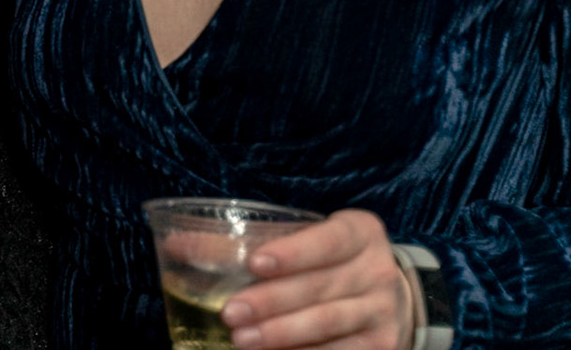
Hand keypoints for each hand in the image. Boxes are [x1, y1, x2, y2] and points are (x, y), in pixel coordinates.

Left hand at [220, 209, 412, 349]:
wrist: (395, 296)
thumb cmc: (330, 260)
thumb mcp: (306, 237)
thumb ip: (251, 239)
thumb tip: (175, 244)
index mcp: (360, 232)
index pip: (327, 240)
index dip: (292, 253)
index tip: (253, 263)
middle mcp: (377, 271)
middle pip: (319, 288)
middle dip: (271, 302)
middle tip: (230, 312)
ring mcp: (382, 313)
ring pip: (327, 324)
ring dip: (281, 334)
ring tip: (241, 340)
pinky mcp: (382, 347)